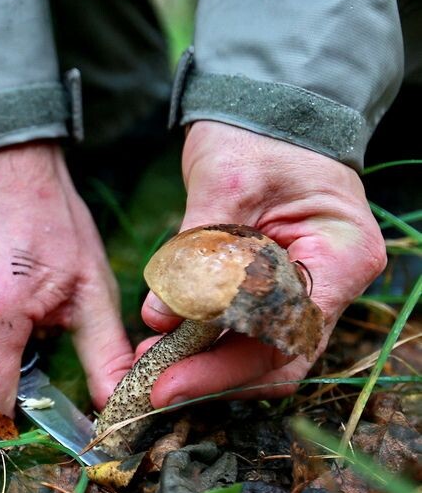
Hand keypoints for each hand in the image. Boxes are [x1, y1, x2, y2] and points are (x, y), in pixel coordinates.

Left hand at [140, 121, 386, 407]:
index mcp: (341, 255)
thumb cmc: (255, 135)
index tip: (168, 380)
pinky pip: (247, 326)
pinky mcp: (276, 284)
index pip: (284, 336)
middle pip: (277, 355)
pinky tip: (167, 341)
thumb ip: (195, 254)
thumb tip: (159, 319)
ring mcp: (309, 285)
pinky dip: (209, 339)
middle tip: (153, 385)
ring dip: (208, 363)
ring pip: (263, 350)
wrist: (265, 108)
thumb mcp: (223, 186)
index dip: (225, 368)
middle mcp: (334, 280)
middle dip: (213, 376)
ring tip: (152, 363)